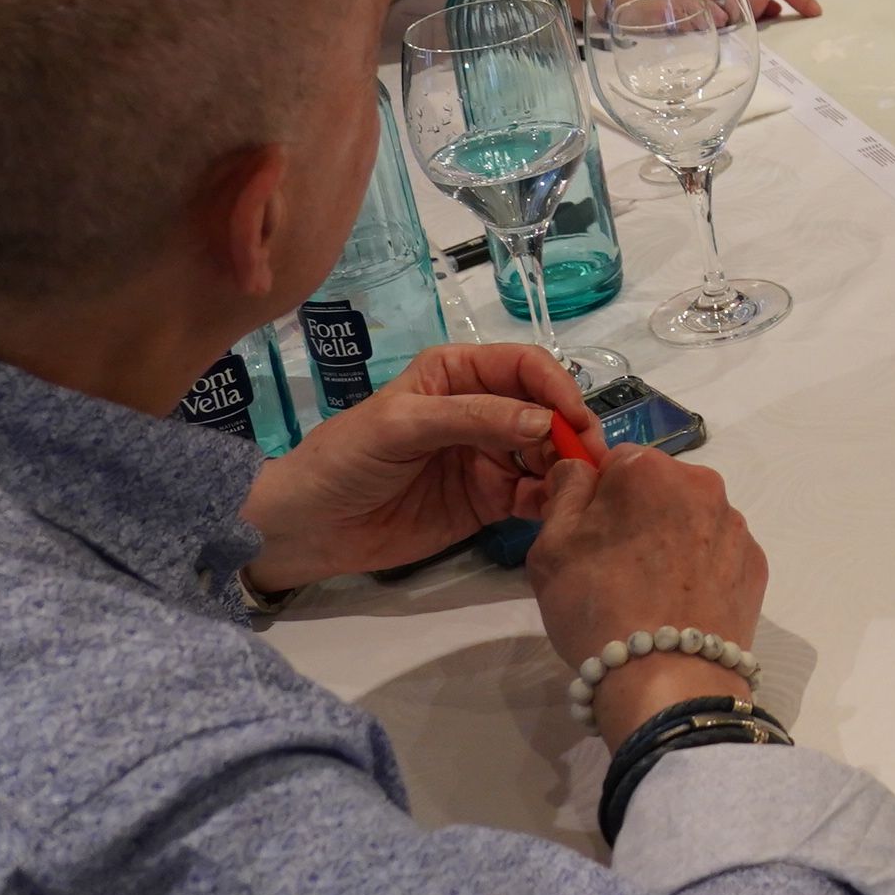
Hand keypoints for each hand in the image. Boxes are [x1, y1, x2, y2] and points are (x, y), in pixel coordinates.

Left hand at [239, 340, 595, 589]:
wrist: (307, 528)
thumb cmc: (344, 459)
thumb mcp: (401, 425)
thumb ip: (473, 418)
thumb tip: (545, 422)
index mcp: (459, 374)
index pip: (526, 367)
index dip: (557, 389)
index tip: (576, 421)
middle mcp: (483, 410)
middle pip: (547, 411)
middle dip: (572, 431)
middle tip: (588, 464)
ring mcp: (489, 456)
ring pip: (548, 453)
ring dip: (567, 467)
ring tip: (576, 490)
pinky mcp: (489, 501)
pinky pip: (533, 495)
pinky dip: (551, 500)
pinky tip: (555, 510)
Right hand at [524, 442, 770, 747]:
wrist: (668, 680)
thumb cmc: (598, 607)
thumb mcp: (551, 547)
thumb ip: (565, 491)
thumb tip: (580, 468)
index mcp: (651, 470)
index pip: (615, 462)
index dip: (596, 496)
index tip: (587, 535)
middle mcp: (704, 485)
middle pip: (659, 488)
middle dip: (637, 515)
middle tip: (613, 568)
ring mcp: (737, 527)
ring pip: (691, 520)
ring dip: (672, 540)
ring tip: (649, 594)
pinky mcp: (757, 565)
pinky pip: (717, 553)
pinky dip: (700, 569)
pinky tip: (680, 606)